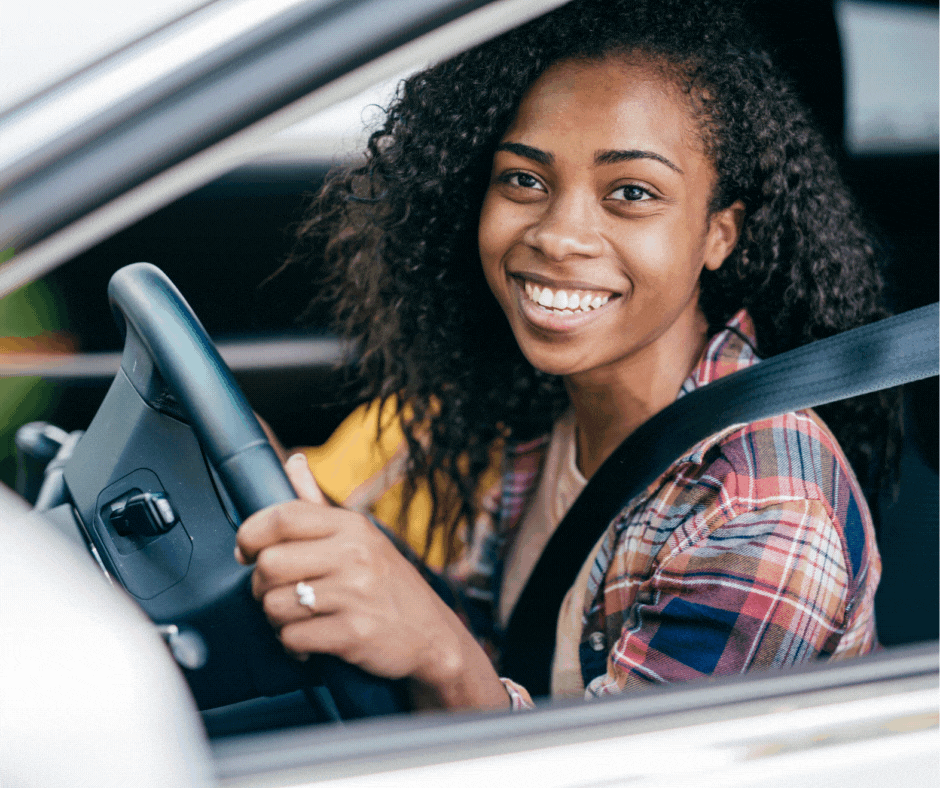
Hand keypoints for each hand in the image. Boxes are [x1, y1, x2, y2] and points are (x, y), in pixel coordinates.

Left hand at [235, 455, 508, 708]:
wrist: (434, 636)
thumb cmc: (390, 585)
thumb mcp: (362, 537)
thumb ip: (318, 504)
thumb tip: (294, 461)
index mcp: (351, 526)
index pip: (281, 516)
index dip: (250, 534)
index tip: (246, 551)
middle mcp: (354, 555)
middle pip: (269, 564)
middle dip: (261, 584)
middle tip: (277, 592)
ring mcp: (355, 594)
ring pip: (274, 604)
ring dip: (277, 618)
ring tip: (298, 617)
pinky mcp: (353, 634)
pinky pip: (293, 637)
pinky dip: (293, 644)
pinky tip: (309, 641)